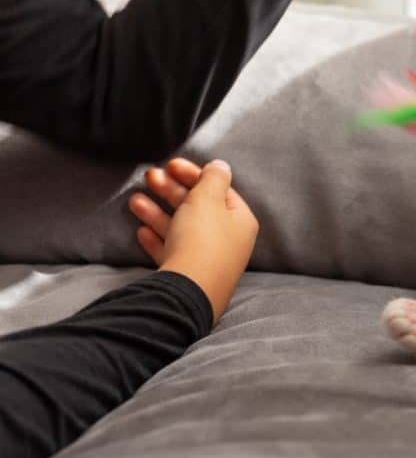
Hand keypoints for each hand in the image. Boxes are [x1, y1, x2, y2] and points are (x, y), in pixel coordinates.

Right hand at [129, 158, 258, 323]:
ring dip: (157, 213)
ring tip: (133, 201)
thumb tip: (221, 166)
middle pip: (198, 208)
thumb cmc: (201, 240)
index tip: (171, 164)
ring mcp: (208, 260)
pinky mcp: (189, 276)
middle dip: (171, 191)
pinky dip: (157, 240)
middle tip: (149, 176)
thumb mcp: (208, 199)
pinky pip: (172, 252)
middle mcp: (228, 240)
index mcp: (240, 221)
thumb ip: (213, 179)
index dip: (195, 174)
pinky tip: (141, 232)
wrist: (187, 292)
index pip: (220, 189)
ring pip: (181, 230)